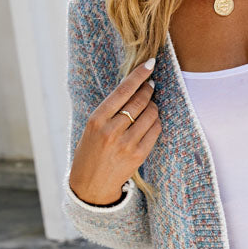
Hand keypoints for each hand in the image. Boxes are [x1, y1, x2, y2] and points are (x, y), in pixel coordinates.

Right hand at [68, 58, 161, 204]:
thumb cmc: (91, 151)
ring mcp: (126, 144)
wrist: (91, 184)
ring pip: (151, 115)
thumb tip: (135, 88)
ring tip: (150, 106)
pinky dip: (156, 122)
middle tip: (151, 86)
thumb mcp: (92, 127)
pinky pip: (155, 131)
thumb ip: (110, 110)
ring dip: (154, 106)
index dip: (139, 75)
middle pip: (140, 101)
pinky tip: (151, 122)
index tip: (150, 64)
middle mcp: (112, 130)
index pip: (122, 91)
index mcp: (96, 119)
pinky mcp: (139, 155)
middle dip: (149, 90)